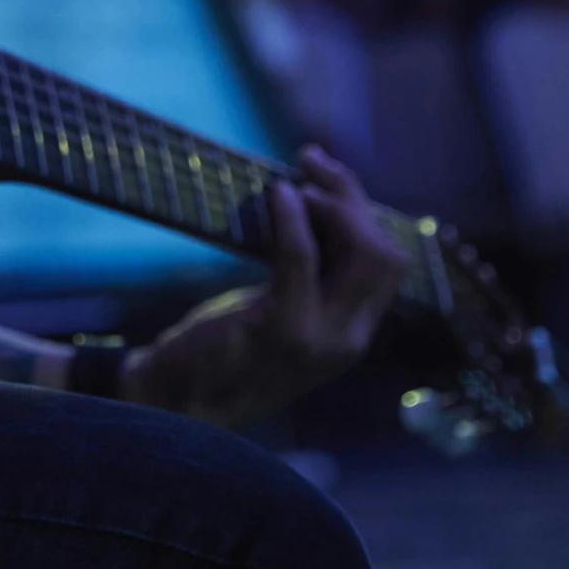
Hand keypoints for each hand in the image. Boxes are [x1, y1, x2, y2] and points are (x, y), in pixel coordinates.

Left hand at [122, 148, 407, 427]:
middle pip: (385, 253)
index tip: (325, 175)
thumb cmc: (224, 348)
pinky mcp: (283, 331)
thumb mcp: (282, 312)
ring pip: (364, 255)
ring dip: (334, 203)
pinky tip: (278, 194)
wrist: (178, 404)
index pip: (389, 261)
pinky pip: (303, 260)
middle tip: (312, 163)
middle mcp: (351, 339)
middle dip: (354, 198)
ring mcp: (323, 338)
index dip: (364, 210)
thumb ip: (308, 274)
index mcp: (354, 331)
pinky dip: (294, 219)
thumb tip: (312, 200)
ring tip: (299, 179)